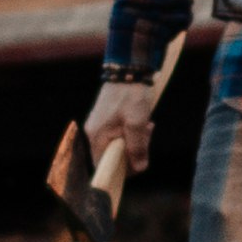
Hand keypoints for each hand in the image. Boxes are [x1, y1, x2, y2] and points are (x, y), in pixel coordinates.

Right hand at [79, 72, 161, 199]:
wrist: (129, 70)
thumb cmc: (131, 96)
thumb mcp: (138, 124)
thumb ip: (137, 148)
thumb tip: (138, 168)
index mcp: (97, 135)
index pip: (104, 165)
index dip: (122, 170)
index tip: (139, 162)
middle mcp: (94, 132)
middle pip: (113, 155)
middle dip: (133, 151)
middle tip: (147, 136)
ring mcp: (99, 125)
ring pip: (118, 144)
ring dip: (135, 141)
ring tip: (147, 127)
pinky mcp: (106, 119)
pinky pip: (119, 134)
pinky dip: (132, 132)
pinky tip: (143, 123)